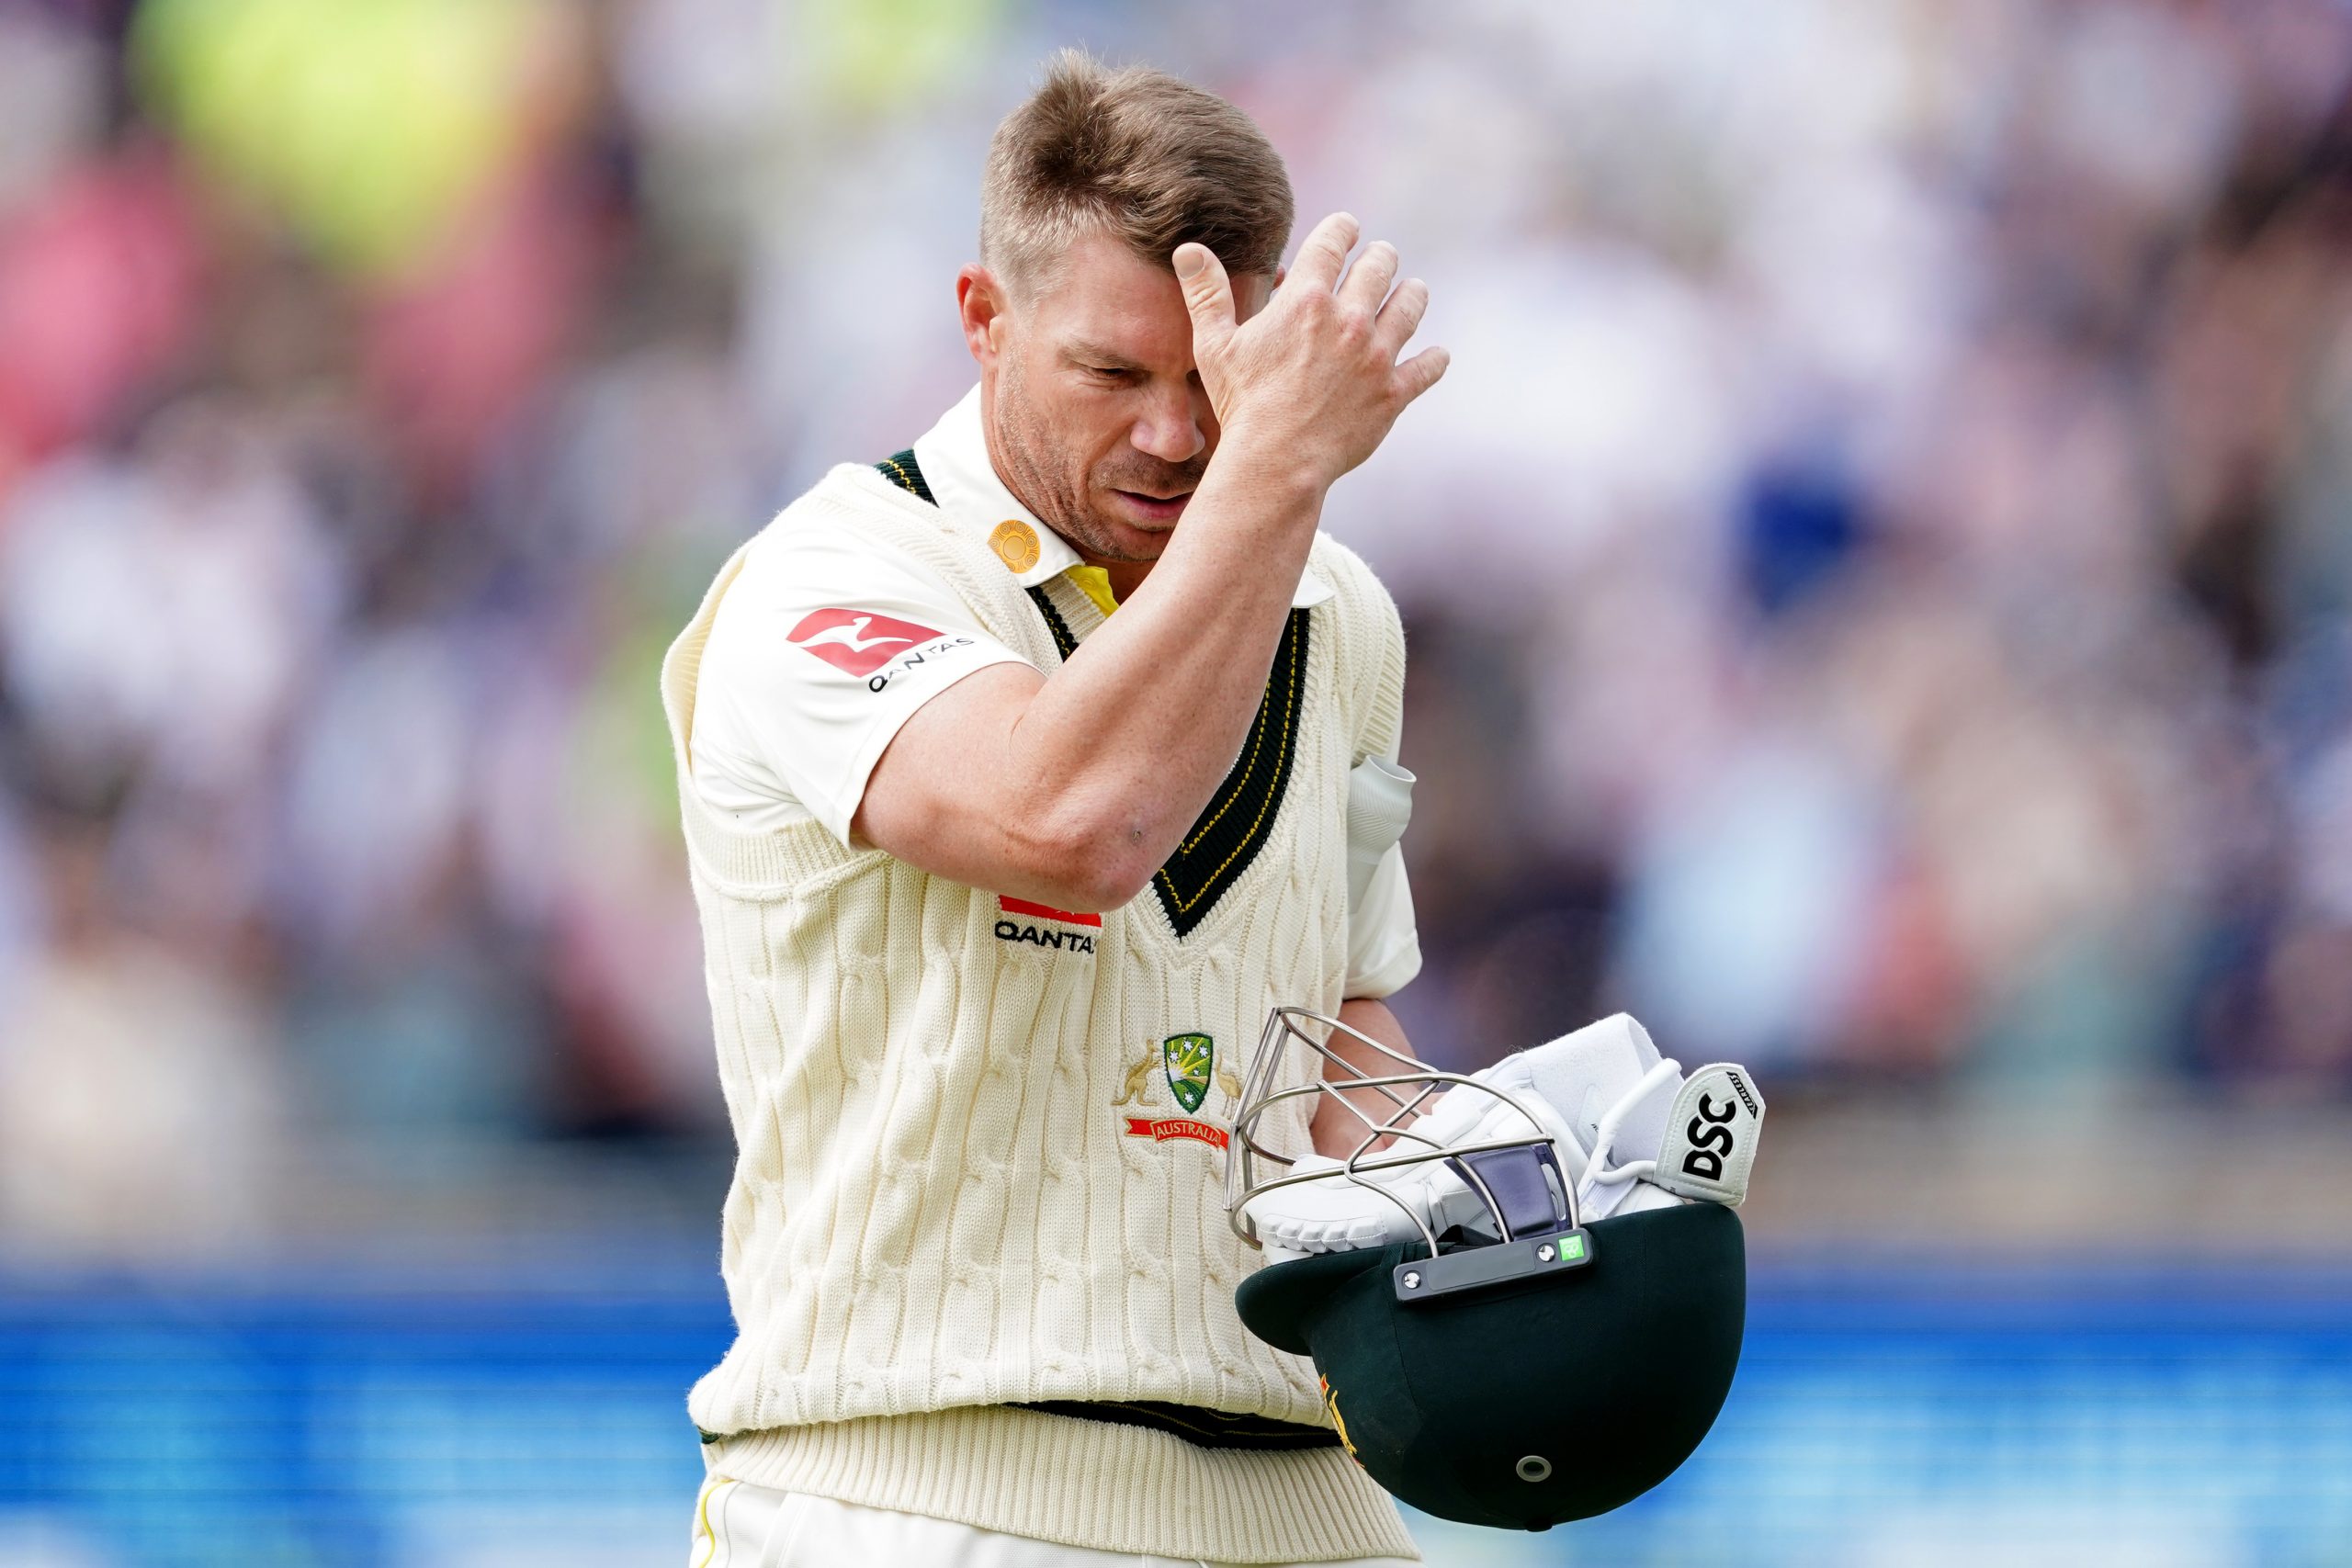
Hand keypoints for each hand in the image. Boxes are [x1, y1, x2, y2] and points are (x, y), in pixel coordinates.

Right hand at [1175, 212, 1447, 492]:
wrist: (1275, 461)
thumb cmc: (1241, 403)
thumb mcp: (1215, 345)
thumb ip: (1206, 292)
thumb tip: (1189, 249)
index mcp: (1307, 299)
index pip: (1334, 240)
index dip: (1343, 228)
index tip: (1347, 228)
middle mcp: (1349, 319)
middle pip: (1380, 264)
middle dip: (1380, 256)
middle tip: (1379, 258)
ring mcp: (1376, 356)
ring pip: (1411, 304)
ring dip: (1412, 293)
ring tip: (1411, 291)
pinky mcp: (1393, 392)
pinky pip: (1428, 367)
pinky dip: (1434, 359)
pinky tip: (1436, 355)